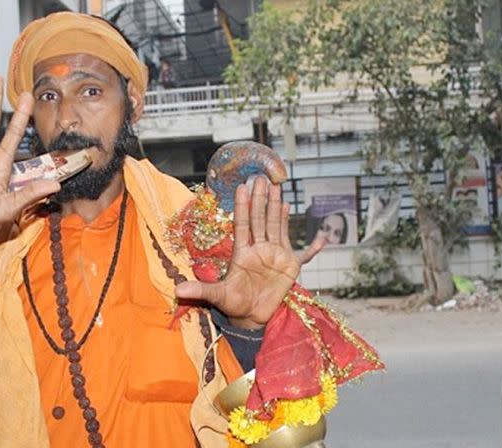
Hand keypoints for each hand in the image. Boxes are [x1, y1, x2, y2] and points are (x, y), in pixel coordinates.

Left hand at [174, 178, 319, 329]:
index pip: (243, 225)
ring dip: (279, 209)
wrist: (251, 317)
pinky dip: (314, 248)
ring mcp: (276, 255)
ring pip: (278, 227)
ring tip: (279, 189)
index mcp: (242, 252)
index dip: (242, 207)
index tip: (242, 187)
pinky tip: (323, 237)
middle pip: (260, 220)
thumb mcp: (217, 296)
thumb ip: (201, 291)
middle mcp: (260, 249)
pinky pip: (305, 255)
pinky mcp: (290, 267)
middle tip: (262, 178)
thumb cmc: (233, 304)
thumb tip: (178, 291)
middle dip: (261, 199)